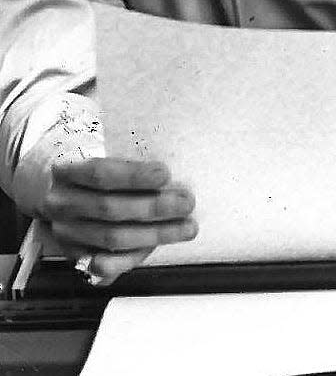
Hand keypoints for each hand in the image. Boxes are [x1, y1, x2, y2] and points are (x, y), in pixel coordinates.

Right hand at [42, 157, 197, 285]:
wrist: (66, 196)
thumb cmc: (98, 175)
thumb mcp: (105, 158)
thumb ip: (129, 166)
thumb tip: (167, 176)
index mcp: (67, 173)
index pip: (100, 174)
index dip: (134, 176)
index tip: (165, 174)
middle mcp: (62, 205)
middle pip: (109, 208)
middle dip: (153, 207)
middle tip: (186, 202)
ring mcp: (66, 234)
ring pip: (112, 239)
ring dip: (154, 234)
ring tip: (186, 227)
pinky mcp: (75, 257)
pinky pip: (107, 265)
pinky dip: (133, 258)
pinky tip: (157, 248)